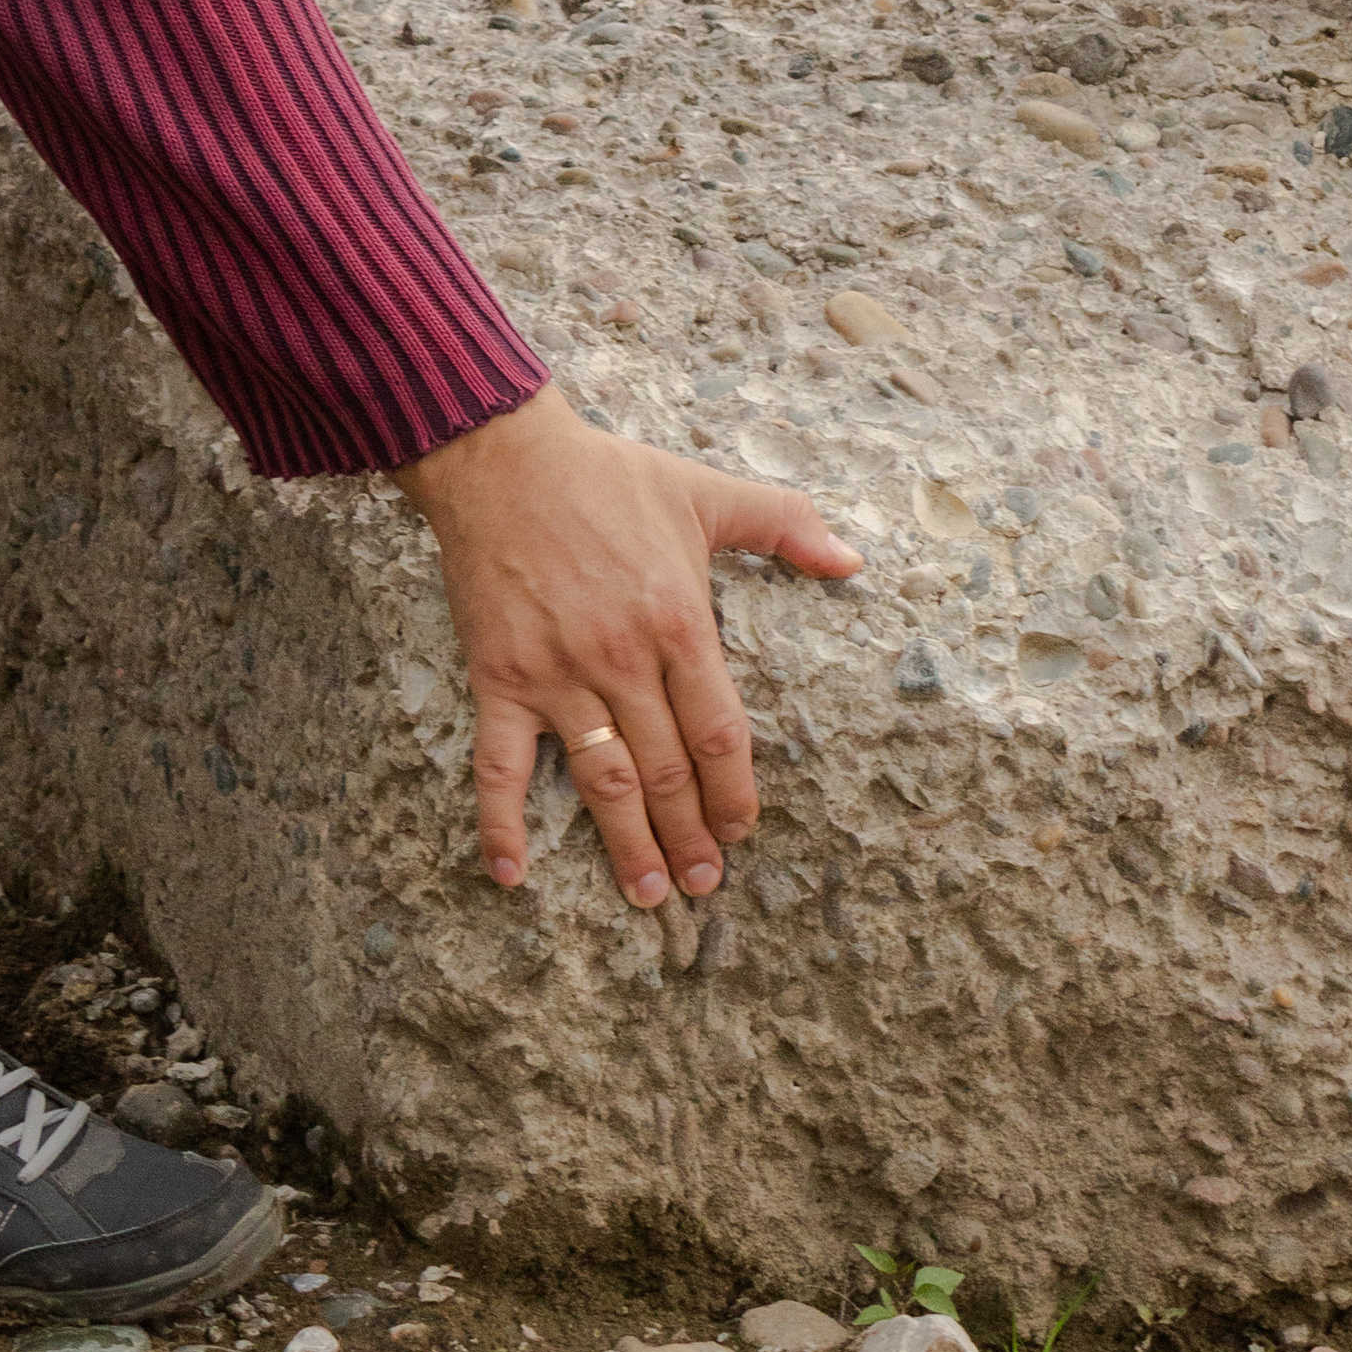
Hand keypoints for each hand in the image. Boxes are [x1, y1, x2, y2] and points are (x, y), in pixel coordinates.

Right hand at [393, 382, 861, 907]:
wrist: (504, 458)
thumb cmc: (609, 476)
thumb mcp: (706, 492)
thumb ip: (784, 524)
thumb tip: (853, 559)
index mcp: (677, 623)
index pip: (718, 732)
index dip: (733, 791)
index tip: (742, 831)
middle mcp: (622, 660)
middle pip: (666, 770)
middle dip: (689, 834)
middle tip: (703, 884)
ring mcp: (557, 675)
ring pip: (601, 779)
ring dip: (626, 843)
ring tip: (648, 893)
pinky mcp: (499, 678)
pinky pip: (499, 767)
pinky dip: (501, 824)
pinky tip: (511, 875)